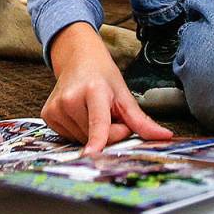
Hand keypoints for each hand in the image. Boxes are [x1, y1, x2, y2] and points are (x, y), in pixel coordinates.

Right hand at [44, 22, 172, 154]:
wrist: (78, 59)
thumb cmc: (103, 76)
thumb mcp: (125, 94)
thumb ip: (142, 120)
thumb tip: (166, 136)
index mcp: (94, 90)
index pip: (99, 122)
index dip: (98, 139)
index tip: (92, 154)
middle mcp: (70, 99)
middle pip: (97, 136)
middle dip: (109, 132)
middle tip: (108, 112)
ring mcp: (56, 108)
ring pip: (83, 140)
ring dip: (93, 133)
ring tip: (93, 110)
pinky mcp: (47, 116)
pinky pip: (69, 137)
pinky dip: (79, 131)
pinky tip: (80, 114)